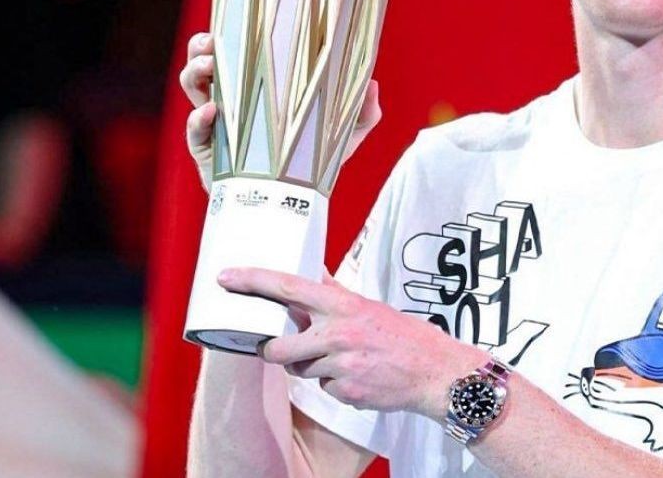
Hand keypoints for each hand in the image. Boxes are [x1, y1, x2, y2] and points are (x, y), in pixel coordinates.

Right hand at [180, 32, 382, 192]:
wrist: (293, 204)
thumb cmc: (313, 162)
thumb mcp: (344, 134)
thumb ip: (363, 112)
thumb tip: (373, 84)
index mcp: (261, 86)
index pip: (244, 49)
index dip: (237, 28)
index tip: (242, 11)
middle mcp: (235, 98)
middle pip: (206, 60)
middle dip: (202, 45)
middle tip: (213, 40)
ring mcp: (218, 122)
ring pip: (192, 86)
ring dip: (195, 72)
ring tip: (209, 67)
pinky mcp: (208, 151)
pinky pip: (194, 130)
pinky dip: (197, 118)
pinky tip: (212, 111)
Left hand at [217, 267, 486, 416]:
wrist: (436, 371)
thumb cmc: (402, 336)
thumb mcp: (367, 306)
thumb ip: (334, 293)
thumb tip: (310, 271)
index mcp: (342, 305)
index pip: (288, 287)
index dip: (253, 281)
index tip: (226, 278)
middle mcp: (338, 333)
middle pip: (279, 347)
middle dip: (278, 351)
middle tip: (289, 348)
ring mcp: (342, 364)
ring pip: (303, 370)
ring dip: (315, 368)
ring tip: (345, 360)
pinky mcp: (346, 391)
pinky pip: (325, 388)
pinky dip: (337, 384)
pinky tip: (360, 377)